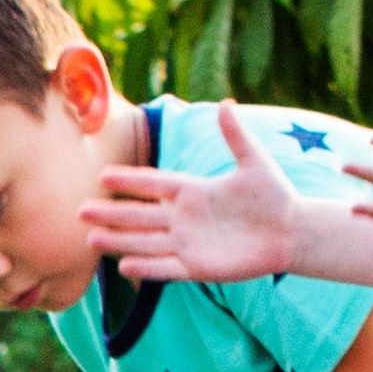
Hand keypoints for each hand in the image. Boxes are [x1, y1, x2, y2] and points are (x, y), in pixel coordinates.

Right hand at [78, 117, 327, 287]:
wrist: (292, 232)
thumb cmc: (275, 196)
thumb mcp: (254, 162)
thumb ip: (236, 136)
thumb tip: (225, 103)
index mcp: (194, 191)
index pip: (155, 184)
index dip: (131, 180)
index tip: (104, 176)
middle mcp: (185, 218)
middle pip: (141, 215)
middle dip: (112, 213)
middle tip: (81, 211)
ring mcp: (190, 243)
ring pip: (146, 242)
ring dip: (120, 241)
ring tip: (92, 240)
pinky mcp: (199, 267)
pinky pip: (167, 267)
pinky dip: (147, 268)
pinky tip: (123, 267)